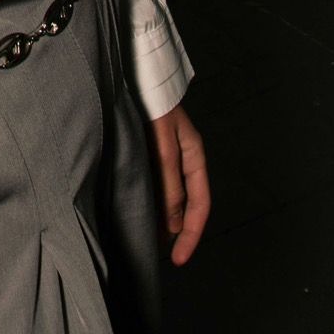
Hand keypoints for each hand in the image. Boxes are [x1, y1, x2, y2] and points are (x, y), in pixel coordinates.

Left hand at [149, 102, 209, 264]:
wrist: (133, 75)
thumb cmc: (152, 105)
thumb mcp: (164, 146)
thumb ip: (169, 182)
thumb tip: (175, 223)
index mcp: (195, 156)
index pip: (200, 205)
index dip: (192, 234)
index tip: (179, 258)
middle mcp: (183, 159)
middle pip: (186, 204)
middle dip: (176, 231)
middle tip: (162, 255)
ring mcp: (166, 155)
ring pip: (169, 196)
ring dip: (161, 218)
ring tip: (147, 238)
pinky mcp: (148, 152)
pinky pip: (154, 184)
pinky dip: (149, 201)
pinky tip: (137, 210)